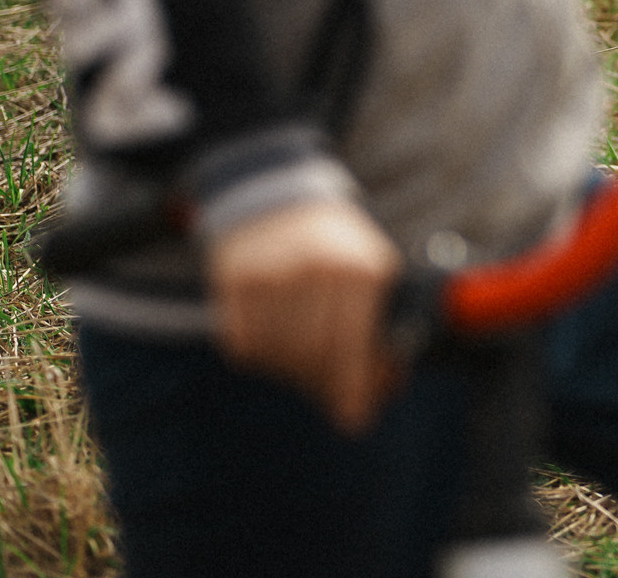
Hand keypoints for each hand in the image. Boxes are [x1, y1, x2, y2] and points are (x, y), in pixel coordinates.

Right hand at [210, 198, 401, 434]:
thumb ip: (382, 331)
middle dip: (324, 382)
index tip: (356, 420)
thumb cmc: (336, 247)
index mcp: (361, 270)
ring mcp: (272, 275)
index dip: (355, 388)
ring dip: (292, 369)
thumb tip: (382, 391)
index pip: (355, 347)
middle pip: (317, 357)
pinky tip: (274, 332)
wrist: (278, 196)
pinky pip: (245, 347)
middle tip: (327, 389)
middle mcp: (317, 271)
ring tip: (302, 351)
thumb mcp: (372, 273)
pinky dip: (261, 353)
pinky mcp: (234, 282)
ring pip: (281, 357)